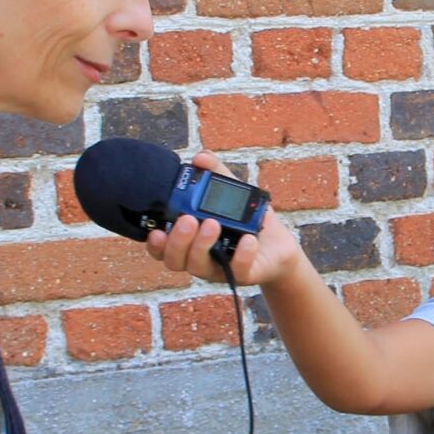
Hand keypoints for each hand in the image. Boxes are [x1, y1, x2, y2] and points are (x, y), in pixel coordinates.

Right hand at [144, 150, 303, 288]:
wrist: (278, 245)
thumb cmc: (246, 221)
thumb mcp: (231, 192)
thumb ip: (214, 173)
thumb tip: (200, 157)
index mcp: (187, 241)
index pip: (162, 248)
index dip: (155, 243)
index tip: (157, 231)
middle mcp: (198, 258)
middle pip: (174, 260)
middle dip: (178, 241)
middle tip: (189, 219)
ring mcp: (218, 269)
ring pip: (199, 267)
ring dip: (202, 246)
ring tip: (213, 223)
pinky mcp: (243, 275)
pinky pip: (237, 271)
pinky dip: (241, 255)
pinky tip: (247, 239)